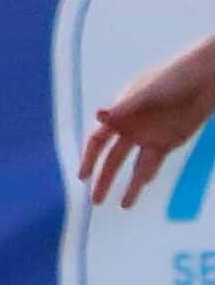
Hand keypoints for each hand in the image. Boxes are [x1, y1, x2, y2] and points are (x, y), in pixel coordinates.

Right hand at [80, 39, 214, 208]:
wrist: (202, 81)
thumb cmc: (172, 79)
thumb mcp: (146, 94)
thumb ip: (123, 108)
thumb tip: (98, 115)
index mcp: (119, 115)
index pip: (98, 141)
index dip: (88, 159)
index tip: (82, 176)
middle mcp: (130, 128)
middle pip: (112, 159)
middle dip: (103, 179)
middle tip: (96, 200)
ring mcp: (148, 137)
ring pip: (134, 166)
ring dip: (128, 185)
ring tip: (123, 205)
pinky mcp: (166, 143)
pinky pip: (152, 164)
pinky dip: (146, 176)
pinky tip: (141, 188)